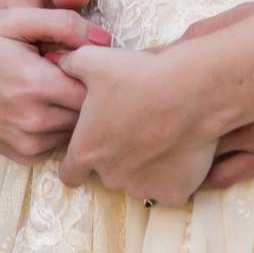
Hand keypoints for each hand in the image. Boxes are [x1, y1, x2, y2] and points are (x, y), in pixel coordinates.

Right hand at [0, 7, 111, 163]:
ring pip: (76, 130)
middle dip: (88, 94)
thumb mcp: (15, 20)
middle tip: (70, 73)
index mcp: (36, 84)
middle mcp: (34, 120)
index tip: (82, 60)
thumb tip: (104, 39)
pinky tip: (42, 107)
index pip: (95, 89)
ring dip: (73, 112)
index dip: (95, 73)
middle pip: (89, 113)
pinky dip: (58, 127)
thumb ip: (62, 23)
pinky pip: (58, 144)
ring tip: (54, 89)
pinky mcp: (22, 155)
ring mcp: (28, 142)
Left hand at [55, 45, 216, 206]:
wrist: (191, 90)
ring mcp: (144, 187)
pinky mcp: (174, 192)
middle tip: (133, 127)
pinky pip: (169, 188)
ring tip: (159, 135)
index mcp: (87, 151)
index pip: (69, 174)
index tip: (92, 146)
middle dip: (116, 156)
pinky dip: (172, 174)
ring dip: (144, 166)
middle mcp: (111, 176)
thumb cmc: (139, 76)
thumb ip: (70, 65)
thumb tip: (62, 64)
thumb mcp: (93, 60)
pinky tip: (179, 149)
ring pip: (138, 181)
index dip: (76, 162)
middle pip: (107, 174)